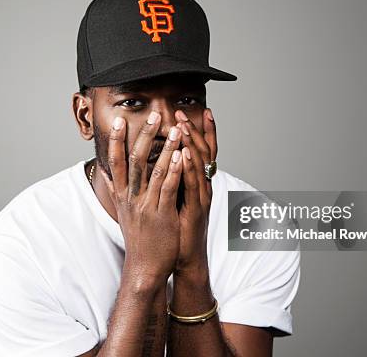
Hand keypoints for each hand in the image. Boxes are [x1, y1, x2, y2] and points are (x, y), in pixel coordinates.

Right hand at [101, 111, 183, 285]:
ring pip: (153, 170)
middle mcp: (130, 197)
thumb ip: (118, 190)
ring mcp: (145, 206)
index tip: (118, 121)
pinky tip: (181, 155)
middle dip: (143, 135)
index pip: (115, 162)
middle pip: (134, 160)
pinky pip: (167, 188)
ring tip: (174, 128)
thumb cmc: (139, 238)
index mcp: (122, 195)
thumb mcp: (124, 211)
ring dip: (165, 147)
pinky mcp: (161, 214)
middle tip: (152, 115)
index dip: (116, 140)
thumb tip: (108, 172)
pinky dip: (173, 170)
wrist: (144, 266)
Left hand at [174, 108, 216, 273]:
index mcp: (197, 183)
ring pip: (200, 166)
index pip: (202, 151)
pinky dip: (190, 168)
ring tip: (184, 126)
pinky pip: (193, 185)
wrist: (184, 257)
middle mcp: (203, 187)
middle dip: (195, 131)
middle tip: (184, 113)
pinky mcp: (196, 210)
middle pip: (204, 152)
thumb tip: (162, 161)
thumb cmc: (177, 228)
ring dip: (193, 143)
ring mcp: (202, 197)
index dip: (203, 131)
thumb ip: (173, 179)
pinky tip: (186, 154)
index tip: (199, 111)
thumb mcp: (174, 199)